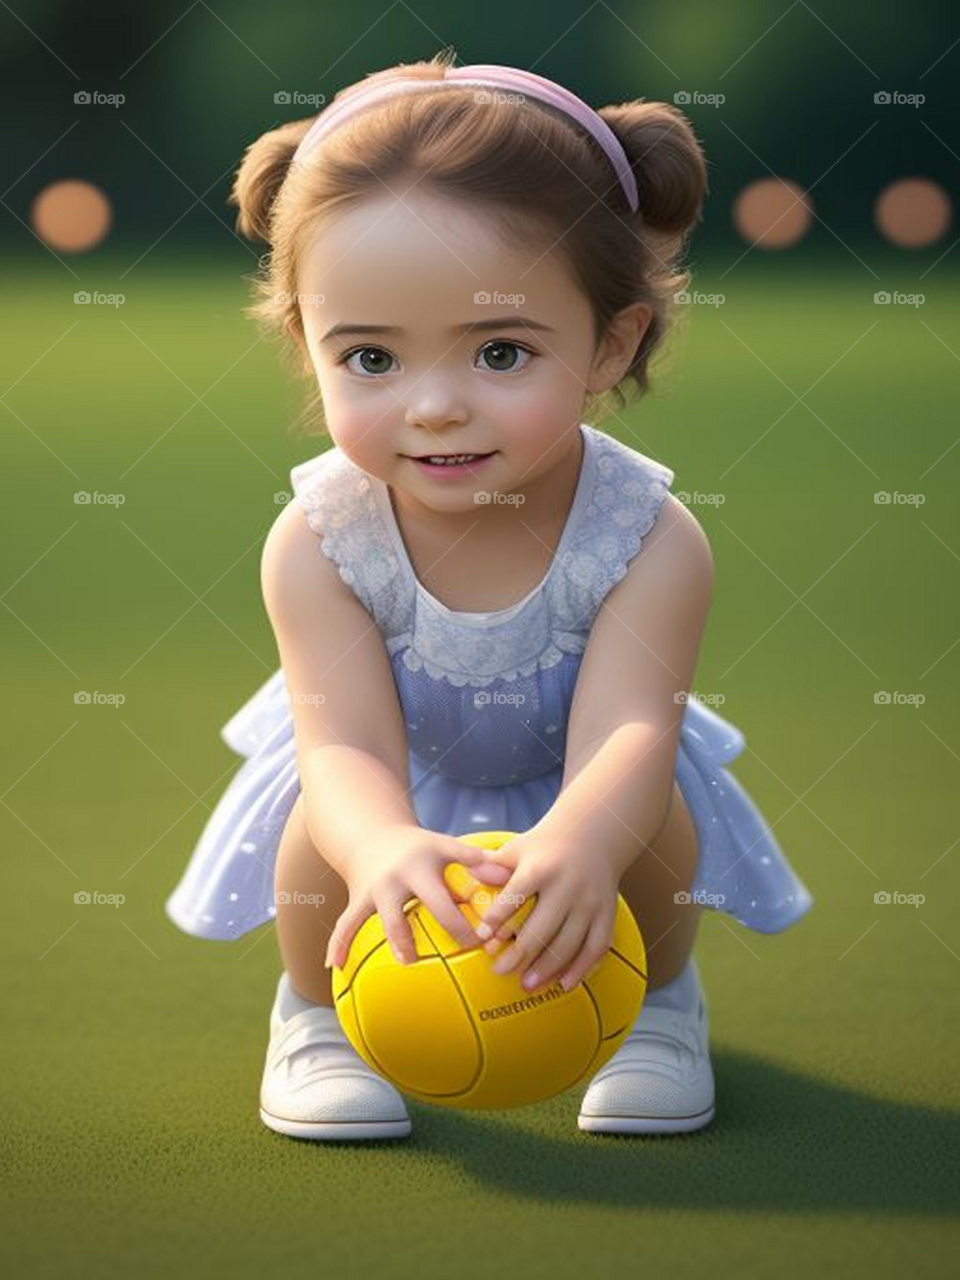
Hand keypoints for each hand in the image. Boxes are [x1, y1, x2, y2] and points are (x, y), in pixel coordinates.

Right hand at [323, 826, 512, 970]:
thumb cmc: (418, 847)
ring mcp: (373, 892)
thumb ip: (475, 859)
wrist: (372, 836)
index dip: (460, 923)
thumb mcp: (445, 845)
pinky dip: (338, 944)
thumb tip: (507, 876)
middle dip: (427, 937)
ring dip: (394, 942)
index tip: (480, 942)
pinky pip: (345, 925)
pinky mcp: (358, 901)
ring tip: (409, 962)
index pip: (442, 900)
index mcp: (419, 868)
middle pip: (407, 913)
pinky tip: (335, 966)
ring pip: (380, 920)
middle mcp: (394, 880)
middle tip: (449, 956)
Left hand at [471, 833, 619, 992]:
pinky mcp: (606, 914)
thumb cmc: (547, 846)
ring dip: (546, 968)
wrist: (593, 836)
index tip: (483, 937)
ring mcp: (590, 902)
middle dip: (518, 954)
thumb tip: (469, 873)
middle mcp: (569, 885)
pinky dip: (581, 969)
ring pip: (568, 943)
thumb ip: (493, 865)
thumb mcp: (518, 848)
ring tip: (526, 984)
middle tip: (499, 971)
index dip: (498, 917)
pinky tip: (564, 984)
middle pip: (542, 927)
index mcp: (543, 867)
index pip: (516, 894)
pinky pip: (596, 947)